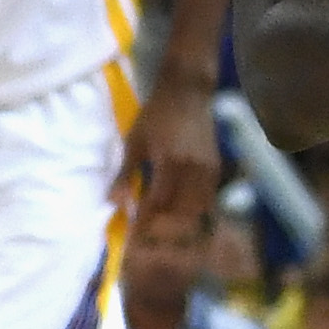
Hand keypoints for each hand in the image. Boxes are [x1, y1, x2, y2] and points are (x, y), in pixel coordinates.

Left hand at [118, 71, 222, 222]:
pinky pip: (207, 199)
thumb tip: (112, 202)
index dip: (146, 222)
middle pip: (181, 212)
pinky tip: (183, 213)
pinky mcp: (216, 169)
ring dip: (180, 222)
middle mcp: (192, 170)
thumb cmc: (156, 115)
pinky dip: (195, 211)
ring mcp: (208, 170)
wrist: (187, 93)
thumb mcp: (135, 141)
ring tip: (165, 228)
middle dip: (164, 227)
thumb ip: (125, 174)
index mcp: (169, 162)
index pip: (158, 203)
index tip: (134, 235)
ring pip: (197, 209)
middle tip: (149, 236)